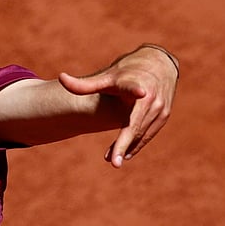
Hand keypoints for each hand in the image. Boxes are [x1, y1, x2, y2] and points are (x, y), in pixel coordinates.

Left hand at [58, 45, 177, 167]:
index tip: (141, 93)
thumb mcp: (108, 76)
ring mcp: (160, 107)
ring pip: (142, 132)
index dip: (136, 90)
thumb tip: (60, 78)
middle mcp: (151, 96)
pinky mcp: (164, 115)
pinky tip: (124, 154)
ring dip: (128, 147)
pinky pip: (149, 133)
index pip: (134, 88)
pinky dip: (137, 144)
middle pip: (136, 123)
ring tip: (111, 160)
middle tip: (113, 162)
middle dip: (125, 143)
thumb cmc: (127, 71)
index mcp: (135, 83)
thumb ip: (85, 84)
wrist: (157, 63)